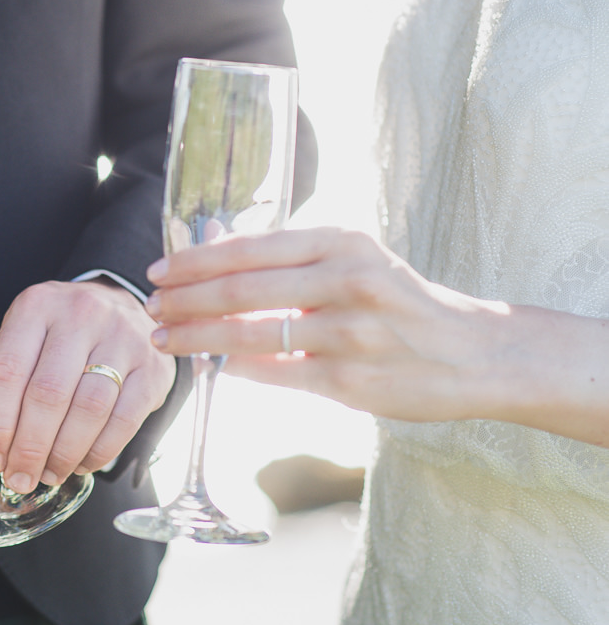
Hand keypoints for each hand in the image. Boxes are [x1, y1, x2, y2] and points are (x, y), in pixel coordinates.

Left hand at [0, 280, 175, 491]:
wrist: (121, 308)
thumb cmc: (58, 339)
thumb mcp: (18, 350)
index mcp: (35, 307)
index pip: (7, 371)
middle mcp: (80, 314)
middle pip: (48, 394)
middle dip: (29, 447)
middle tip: (18, 478)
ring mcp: (122, 338)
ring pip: (88, 408)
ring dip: (63, 453)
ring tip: (47, 475)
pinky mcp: (153, 366)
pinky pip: (124, 420)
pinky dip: (98, 451)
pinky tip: (79, 464)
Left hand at [144, 227, 507, 421]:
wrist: (475, 353)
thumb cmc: (400, 303)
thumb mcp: (354, 259)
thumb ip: (291, 258)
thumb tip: (214, 249)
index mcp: (341, 242)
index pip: (249, 249)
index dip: (194, 262)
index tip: (157, 271)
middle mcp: (345, 280)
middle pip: (240, 290)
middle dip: (183, 301)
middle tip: (149, 309)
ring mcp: (348, 333)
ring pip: (249, 335)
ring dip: (196, 338)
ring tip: (165, 340)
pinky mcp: (350, 382)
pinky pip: (275, 373)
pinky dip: (237, 370)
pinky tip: (214, 367)